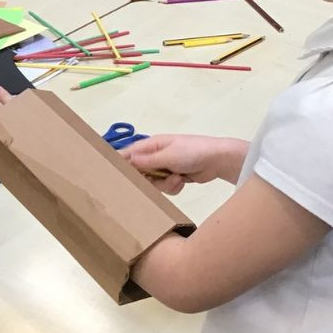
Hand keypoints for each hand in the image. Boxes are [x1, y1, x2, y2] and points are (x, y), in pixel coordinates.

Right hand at [123, 134, 247, 195]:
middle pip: (140, 171)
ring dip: (164, 184)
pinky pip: (165, 187)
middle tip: (154, 181)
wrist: (217, 160)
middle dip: (148, 179)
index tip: (114, 175)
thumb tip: (128, 159)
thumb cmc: (191, 152)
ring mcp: (166, 167)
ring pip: (153, 182)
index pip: (130, 152)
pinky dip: (173, 187)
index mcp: (152, 145)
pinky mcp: (174, 177)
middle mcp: (156, 156)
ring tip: (177, 178)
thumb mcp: (167, 155)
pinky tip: (182, 181)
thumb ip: (147, 160)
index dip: (121, 162)